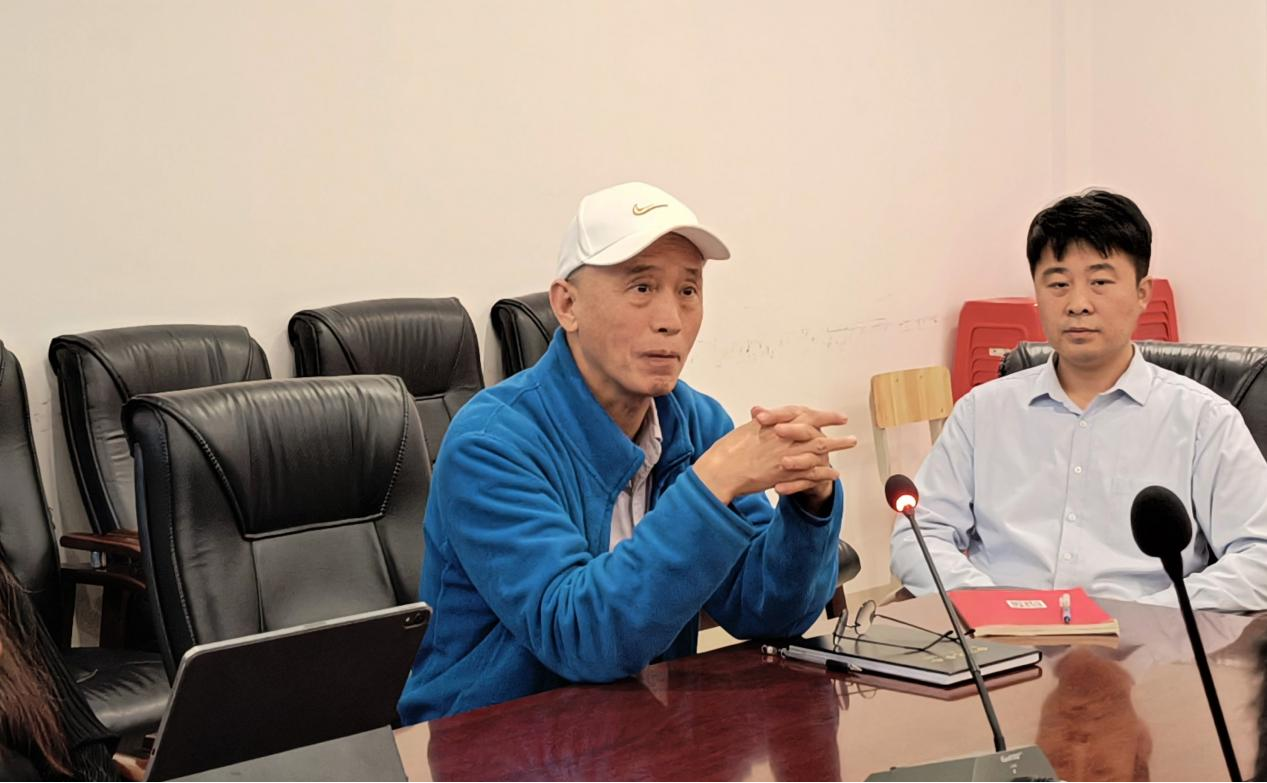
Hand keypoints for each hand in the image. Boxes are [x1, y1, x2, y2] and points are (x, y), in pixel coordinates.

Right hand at [694, 405, 855, 504]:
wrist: (722, 470)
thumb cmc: (730, 449)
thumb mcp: (748, 429)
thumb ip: (762, 422)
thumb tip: (767, 415)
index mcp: (777, 425)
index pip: (807, 416)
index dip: (825, 416)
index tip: (838, 417)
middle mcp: (785, 440)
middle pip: (818, 435)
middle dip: (836, 435)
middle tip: (851, 436)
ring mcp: (787, 458)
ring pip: (818, 453)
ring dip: (836, 449)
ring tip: (849, 448)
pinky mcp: (786, 476)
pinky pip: (811, 474)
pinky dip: (824, 473)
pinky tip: (834, 473)